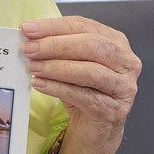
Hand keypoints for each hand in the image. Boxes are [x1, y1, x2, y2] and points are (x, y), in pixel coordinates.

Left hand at [21, 16, 140, 153]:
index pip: (83, 26)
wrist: (94, 127)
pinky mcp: (115, 110)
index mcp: (115, 42)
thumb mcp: (71, 63)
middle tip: (29, 49)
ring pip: (90, 72)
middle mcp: (126, 62)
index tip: (28, 29)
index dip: (54, 26)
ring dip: (57, 68)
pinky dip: (59, 89)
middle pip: (91, 46)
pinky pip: (85, 97)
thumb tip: (29, 37)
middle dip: (55, 45)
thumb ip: (56, 48)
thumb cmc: (84, 90)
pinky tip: (41, 84)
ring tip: (33, 67)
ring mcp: (124, 87)